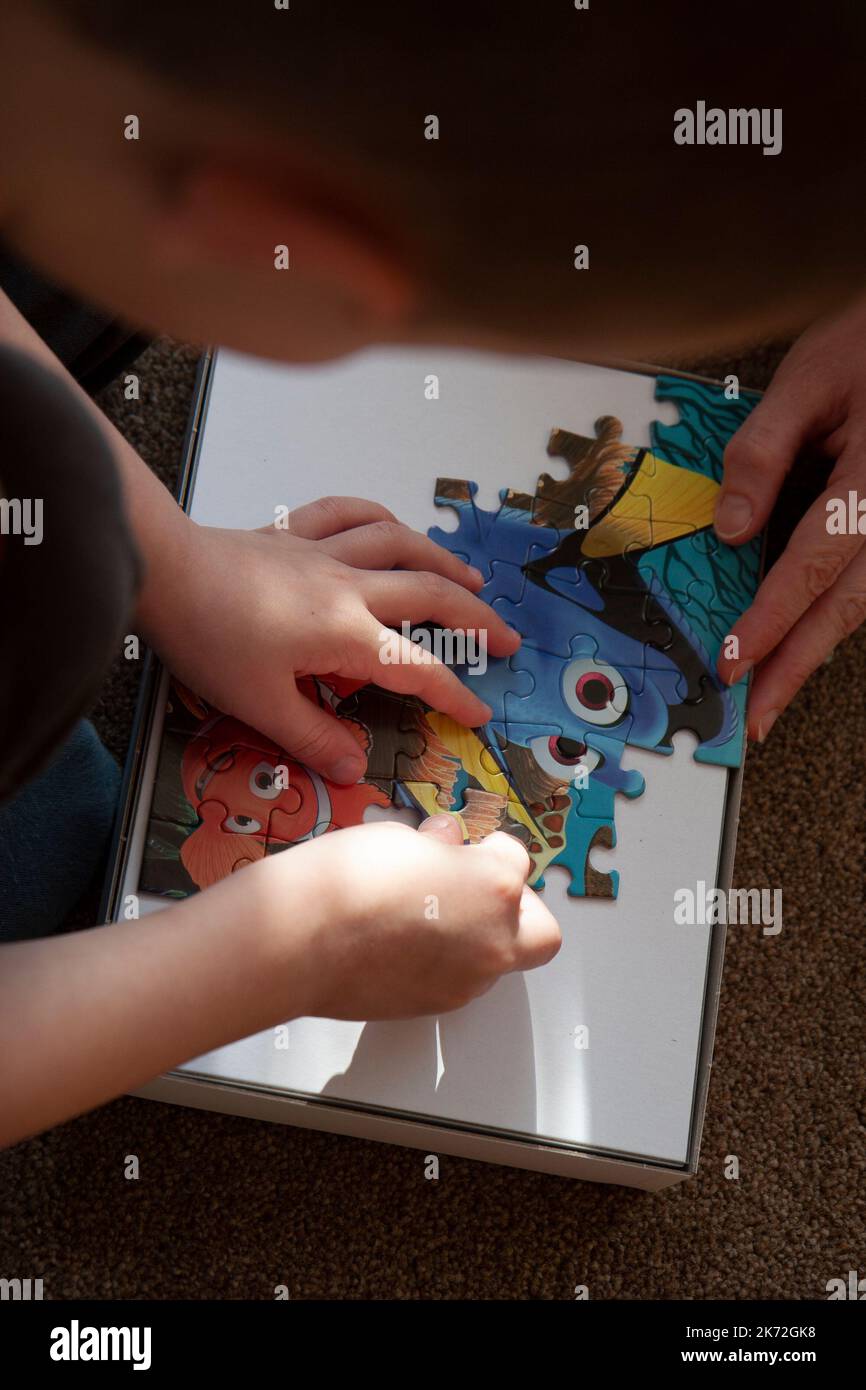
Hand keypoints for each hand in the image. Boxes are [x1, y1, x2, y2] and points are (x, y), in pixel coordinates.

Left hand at [140, 495, 519, 781]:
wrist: (163, 571)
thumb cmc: (206, 636)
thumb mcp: (258, 704)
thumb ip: (313, 737)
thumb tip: (354, 766)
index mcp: (344, 634)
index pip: (417, 669)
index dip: (454, 695)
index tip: (478, 713)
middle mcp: (347, 587)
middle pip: (430, 595)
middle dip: (476, 620)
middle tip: (506, 637)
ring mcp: (323, 553)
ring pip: (402, 545)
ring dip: (444, 561)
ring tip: (473, 578)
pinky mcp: (294, 534)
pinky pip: (349, 512)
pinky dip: (380, 516)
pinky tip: (395, 525)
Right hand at [266, 815, 560, 1020]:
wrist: (297, 938)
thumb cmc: (344, 884)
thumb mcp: (400, 838)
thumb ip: (436, 848)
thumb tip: (441, 848)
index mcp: (493, 886)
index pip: (515, 859)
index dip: (487, 849)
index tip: (467, 847)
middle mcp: (492, 940)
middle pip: (540, 931)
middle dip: (518, 909)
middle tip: (478, 890)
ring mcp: (465, 980)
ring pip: (498, 960)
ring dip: (478, 937)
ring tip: (428, 914)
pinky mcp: (433, 1004)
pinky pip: (459, 980)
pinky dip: (446, 962)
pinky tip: (405, 941)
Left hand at [715, 296, 865, 739]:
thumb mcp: (809, 377)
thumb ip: (764, 450)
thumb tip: (729, 526)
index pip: (816, 561)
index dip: (773, 618)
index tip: (735, 661)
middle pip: (847, 605)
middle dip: (798, 665)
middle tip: (757, 715)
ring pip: (862, 602)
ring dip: (815, 650)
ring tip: (774, 693)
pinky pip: (865, 580)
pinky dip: (831, 615)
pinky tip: (800, 640)